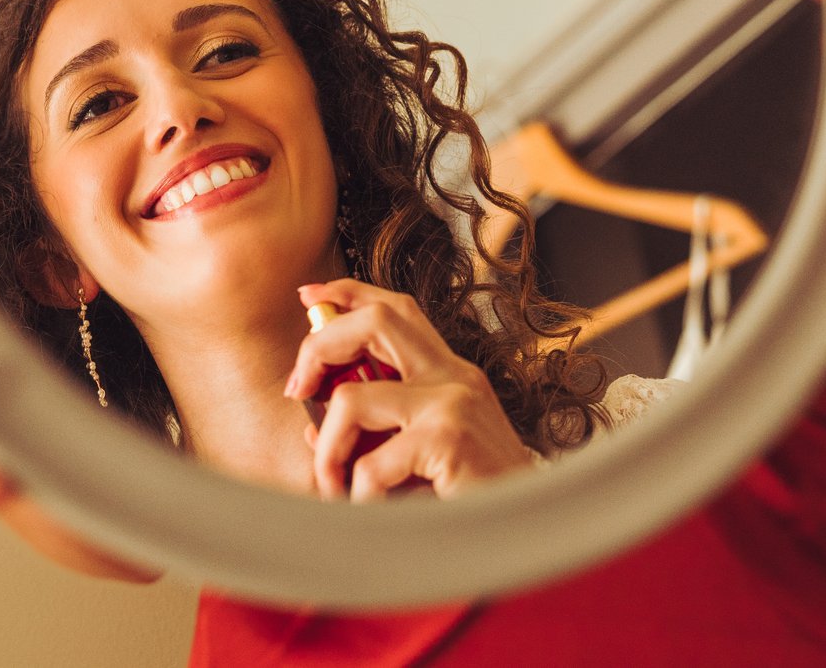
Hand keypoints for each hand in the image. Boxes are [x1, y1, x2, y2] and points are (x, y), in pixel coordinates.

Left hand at [286, 280, 536, 498]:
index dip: (349, 294)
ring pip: (351, 398)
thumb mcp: (418, 459)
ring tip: (335, 488)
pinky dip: (358, 496)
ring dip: (328, 451)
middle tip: (299, 390)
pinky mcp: (448, 439)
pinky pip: (368, 465)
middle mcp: (453, 377)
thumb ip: (373, 438)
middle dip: (319, 346)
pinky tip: (377, 513)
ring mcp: (453, 403)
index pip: (397, 310)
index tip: (310, 295)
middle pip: (377, 321)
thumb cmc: (472, 499)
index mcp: (450, 374)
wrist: (526, 531)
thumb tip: (314, 432)